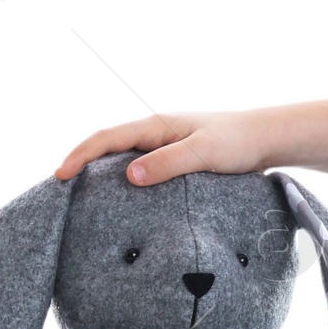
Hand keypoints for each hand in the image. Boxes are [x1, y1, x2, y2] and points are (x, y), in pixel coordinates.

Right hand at [54, 110, 277, 185]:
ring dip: (101, 176)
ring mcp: (165, 146)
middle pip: (107, 147)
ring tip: (80, 202)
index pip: (106, 138)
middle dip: (81, 165)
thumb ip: (168, 163)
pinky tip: (121, 203)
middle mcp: (156, 132)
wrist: (268, 139)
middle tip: (58, 194)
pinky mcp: (176, 160)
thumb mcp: (203, 154)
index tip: (59, 177)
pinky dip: (124, 182)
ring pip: (123, 159)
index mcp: (156, 125)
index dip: (79, 156)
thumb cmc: (239, 143)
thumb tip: (128, 176)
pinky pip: (141, 169)